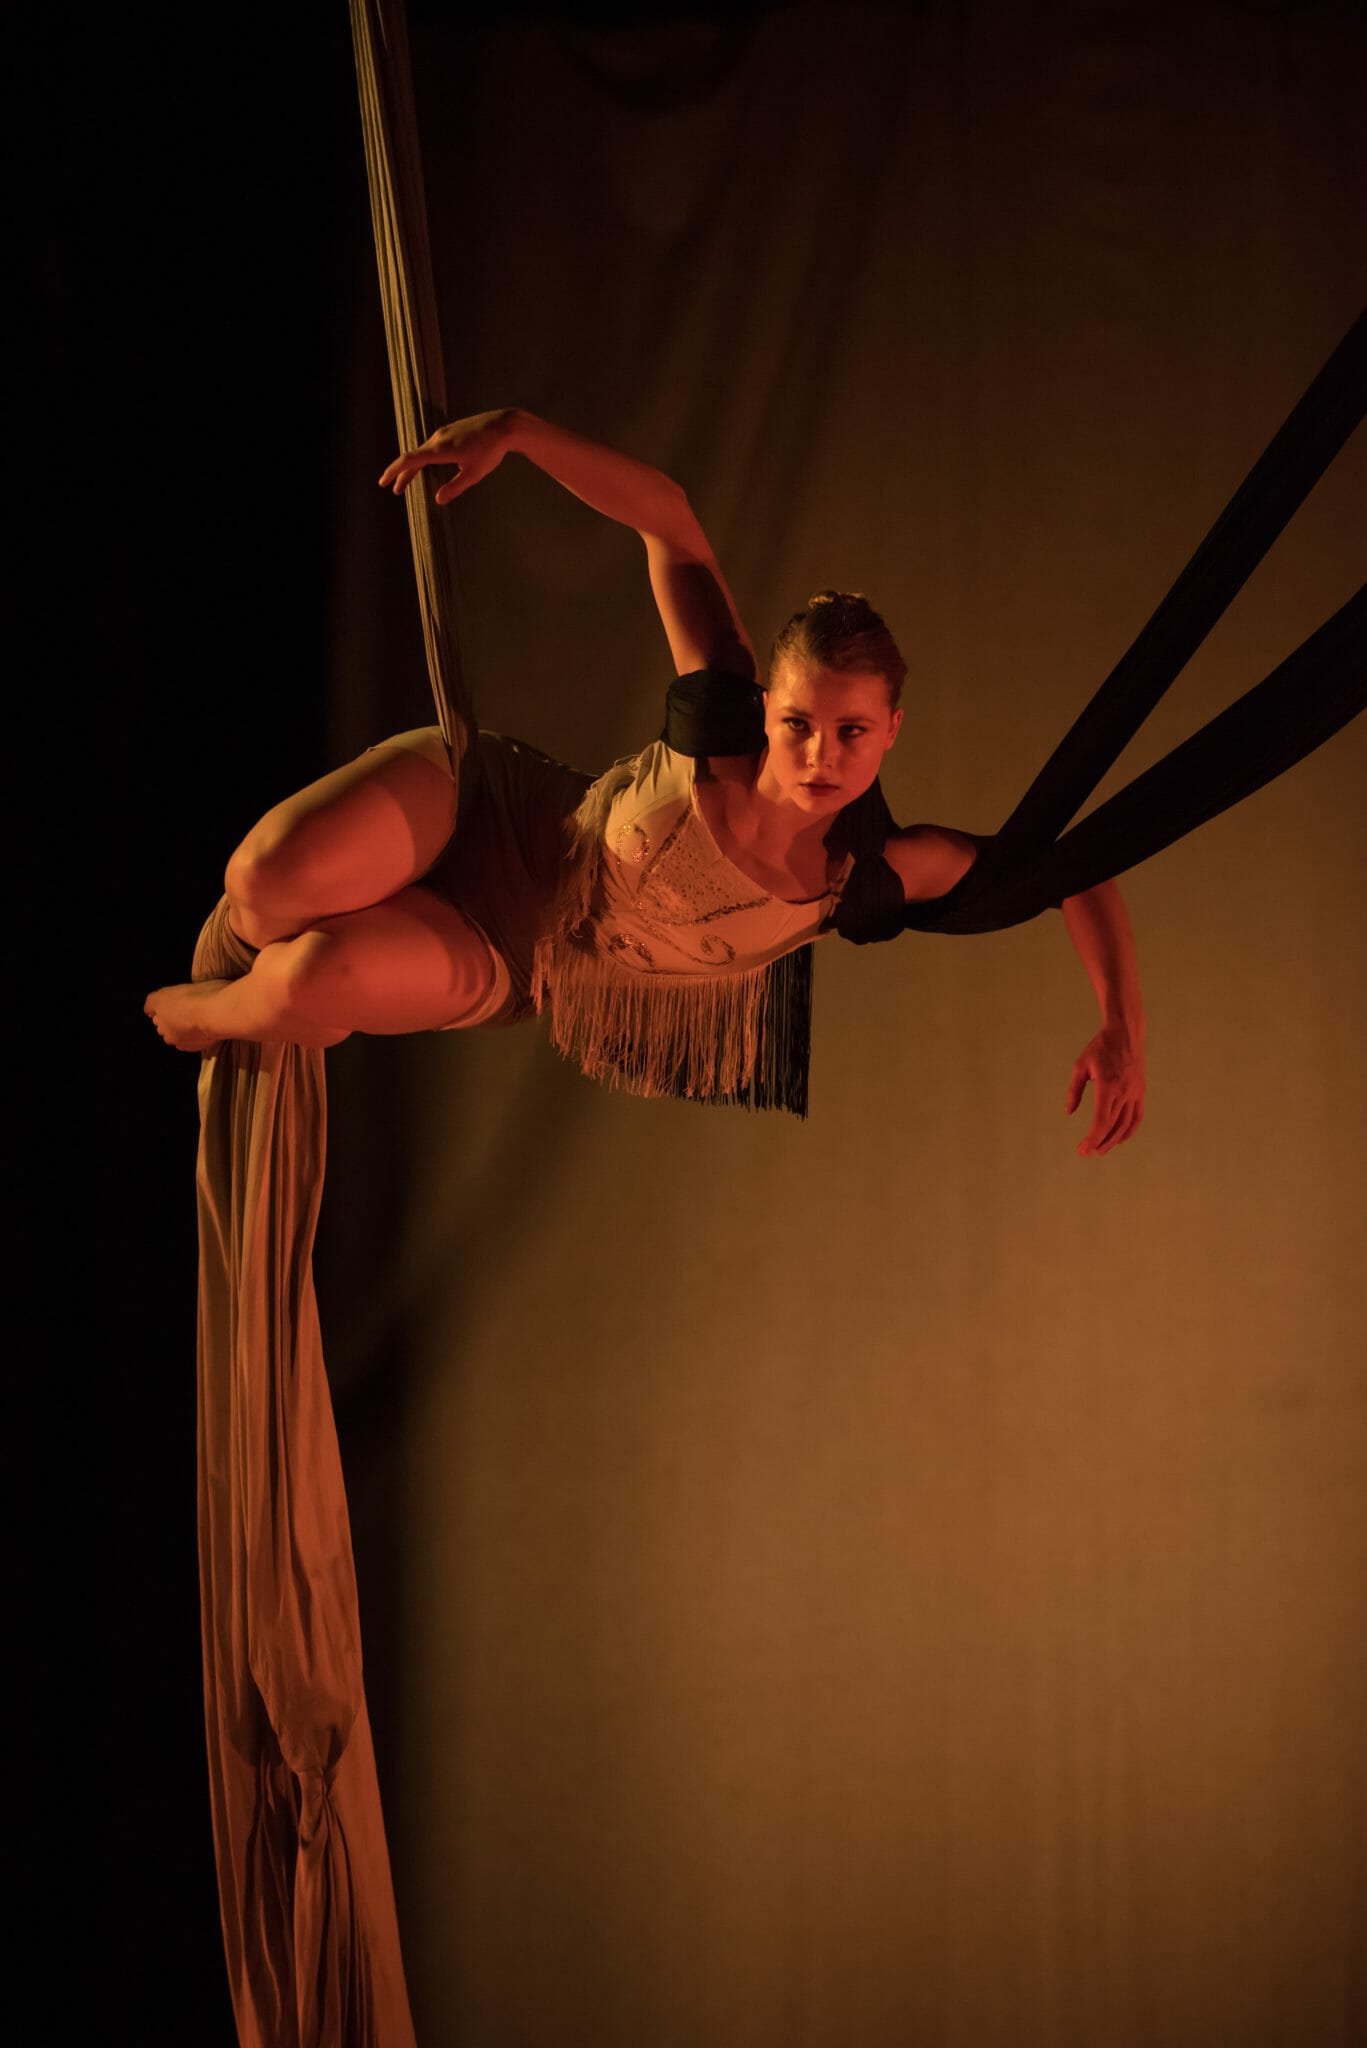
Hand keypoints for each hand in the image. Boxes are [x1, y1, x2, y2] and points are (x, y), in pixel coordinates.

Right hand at [378, 408, 517, 503]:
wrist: (503, 426)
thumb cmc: (490, 451)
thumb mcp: (473, 474)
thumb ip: (455, 487)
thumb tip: (438, 499)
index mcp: (439, 450)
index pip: (409, 461)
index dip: (394, 472)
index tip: (384, 482)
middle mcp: (438, 439)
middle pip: (414, 458)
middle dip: (403, 475)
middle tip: (396, 490)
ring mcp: (444, 433)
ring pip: (423, 452)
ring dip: (414, 467)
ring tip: (408, 481)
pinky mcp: (451, 431)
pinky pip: (432, 447)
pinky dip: (424, 459)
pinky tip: (427, 466)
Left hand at [1065, 1024, 1144, 1156]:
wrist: (1126, 1033)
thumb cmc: (1100, 1048)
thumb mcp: (1080, 1066)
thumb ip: (1074, 1090)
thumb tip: (1069, 1112)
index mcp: (1108, 1085)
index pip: (1101, 1121)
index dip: (1092, 1138)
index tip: (1082, 1149)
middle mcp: (1124, 1092)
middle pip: (1113, 1126)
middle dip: (1099, 1143)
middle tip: (1087, 1153)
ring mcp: (1135, 1092)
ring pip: (1126, 1125)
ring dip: (1114, 1140)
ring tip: (1101, 1150)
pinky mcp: (1140, 1091)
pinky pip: (1137, 1117)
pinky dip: (1129, 1131)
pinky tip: (1119, 1139)